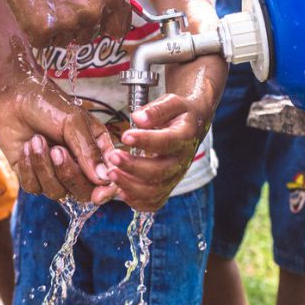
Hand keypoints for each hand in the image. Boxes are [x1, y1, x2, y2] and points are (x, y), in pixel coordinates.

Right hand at [0, 0, 131, 47]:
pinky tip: (34, 11)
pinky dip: (38, 32)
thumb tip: (113, 25)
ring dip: (57, 30)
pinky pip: (44, 43)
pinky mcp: (44, 32)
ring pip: (66, 41)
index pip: (118, 27)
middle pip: (88, 37)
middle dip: (75, 27)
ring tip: (47, 4)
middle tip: (60, 4)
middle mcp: (94, 11)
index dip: (106, 28)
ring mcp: (69, 23)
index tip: (99, 28)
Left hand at [0, 75, 115, 191]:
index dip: (105, 191)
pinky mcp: (31, 175)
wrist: (14, 96)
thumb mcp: (74, 122)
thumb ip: (89, 151)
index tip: (98, 195)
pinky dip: (29, 168)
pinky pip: (34, 188)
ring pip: (57, 192)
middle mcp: (78, 165)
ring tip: (37, 140)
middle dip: (68, 173)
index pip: (107, 180)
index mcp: (96, 150)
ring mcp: (54, 172)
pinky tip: (27, 146)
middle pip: (82, 191)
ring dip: (44, 167)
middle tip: (57, 149)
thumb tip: (104, 179)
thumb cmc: (48, 103)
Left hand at [106, 94, 208, 210]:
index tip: (125, 136)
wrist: (193, 126)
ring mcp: (175, 176)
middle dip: (133, 167)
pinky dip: (137, 201)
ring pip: (155, 191)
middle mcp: (182, 161)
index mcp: (184, 137)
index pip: (166, 142)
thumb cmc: (179, 114)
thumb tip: (138, 118)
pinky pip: (154, 202)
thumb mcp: (172, 102)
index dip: (146, 141)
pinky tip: (120, 190)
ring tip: (111, 173)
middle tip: (113, 157)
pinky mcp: (168, 186)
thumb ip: (156, 110)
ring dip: (130, 185)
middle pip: (159, 171)